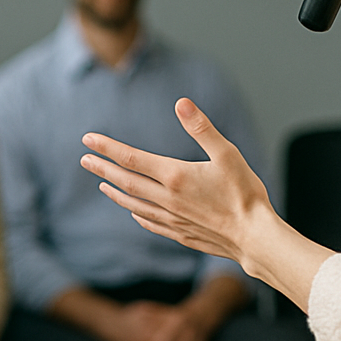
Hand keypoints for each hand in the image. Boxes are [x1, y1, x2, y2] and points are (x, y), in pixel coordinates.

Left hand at [82, 98, 334, 312]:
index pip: (132, 158)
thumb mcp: (227, 153)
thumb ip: (202, 128)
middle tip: (84, 159)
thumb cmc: (245, 193)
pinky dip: (137, 215)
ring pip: (135, 204)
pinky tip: (134, 213)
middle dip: (103, 169)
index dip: (108, 147)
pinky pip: (151, 223)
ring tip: (102, 185)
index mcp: (175, 176)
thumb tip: (181, 103)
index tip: (87, 139)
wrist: (255, 238)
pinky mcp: (182, 234)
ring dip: (115, 192)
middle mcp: (168, 199)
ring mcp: (173, 219)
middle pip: (126, 181)